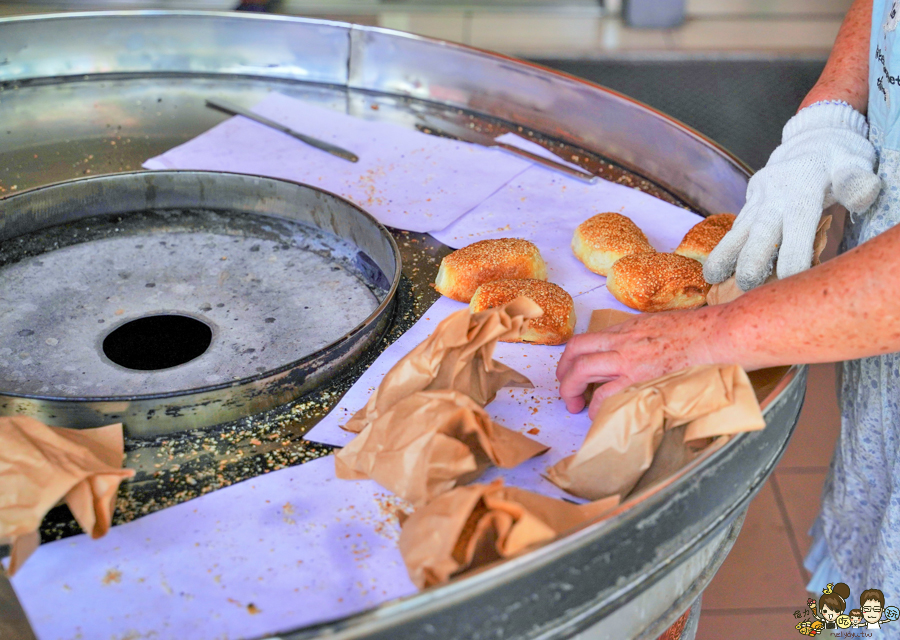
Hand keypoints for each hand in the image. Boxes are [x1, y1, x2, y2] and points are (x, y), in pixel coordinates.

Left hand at [556, 308, 721, 417]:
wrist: (722, 333)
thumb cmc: (703, 331)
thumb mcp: (664, 326)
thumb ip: (645, 338)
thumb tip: (640, 353)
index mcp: (629, 328)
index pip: (588, 339)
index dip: (572, 357)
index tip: (571, 371)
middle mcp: (623, 340)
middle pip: (575, 351)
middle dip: (563, 374)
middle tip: (566, 392)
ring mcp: (630, 358)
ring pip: (582, 369)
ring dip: (571, 390)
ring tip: (574, 406)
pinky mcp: (641, 378)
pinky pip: (606, 395)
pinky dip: (596, 407)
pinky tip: (598, 415)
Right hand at [705, 102, 880, 290]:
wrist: (813, 141)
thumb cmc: (838, 160)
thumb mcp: (854, 163)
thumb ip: (856, 180)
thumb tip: (862, 195)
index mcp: (804, 191)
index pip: (798, 227)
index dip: (795, 254)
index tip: (791, 279)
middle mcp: (776, 197)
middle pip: (762, 231)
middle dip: (752, 259)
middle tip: (746, 284)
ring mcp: (759, 200)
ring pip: (740, 229)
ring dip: (725, 254)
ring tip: (711, 278)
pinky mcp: (750, 203)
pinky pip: (736, 227)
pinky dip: (726, 247)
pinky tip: (716, 269)